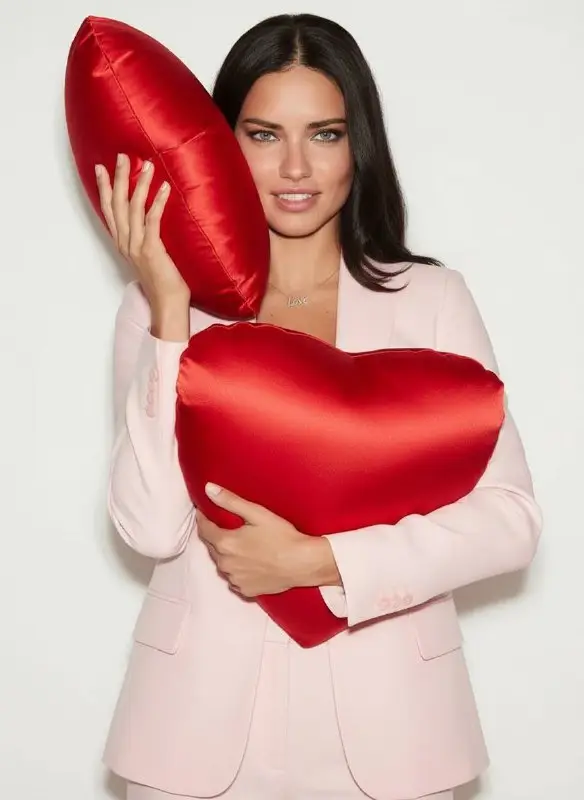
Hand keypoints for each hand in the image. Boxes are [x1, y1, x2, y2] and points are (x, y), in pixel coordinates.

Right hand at [95, 154, 189, 313]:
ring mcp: (137, 246)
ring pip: (133, 209)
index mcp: (122, 243)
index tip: (100, 168)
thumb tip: (150, 220)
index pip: (109, 210)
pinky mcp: (152, 250)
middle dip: (119, 178)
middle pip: (118, 204)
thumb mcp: (148, 257)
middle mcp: (126, 243)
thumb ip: (145, 239)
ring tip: (147, 165)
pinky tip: (164, 188)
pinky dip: (157, 203)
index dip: (103, 188)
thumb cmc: (162, 281)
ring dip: (140, 185)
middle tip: (123, 156)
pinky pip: (152, 221)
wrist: (167, 303)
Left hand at [197, 483, 335, 597]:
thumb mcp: (256, 513)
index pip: (204, 529)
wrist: (303, 563)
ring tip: (239, 545)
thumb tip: (208, 489)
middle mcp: (225, 564)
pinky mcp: (245, 590)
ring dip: (225, 554)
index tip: (203, 512)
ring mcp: (235, 579)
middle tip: (225, 526)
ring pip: (222, 563)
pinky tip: (249, 563)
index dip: (203, 519)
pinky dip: (237, 570)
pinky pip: (234, 578)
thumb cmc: (282, 537)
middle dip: (215, 535)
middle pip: (212, 547)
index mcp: (225, 543)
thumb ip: (230, 501)